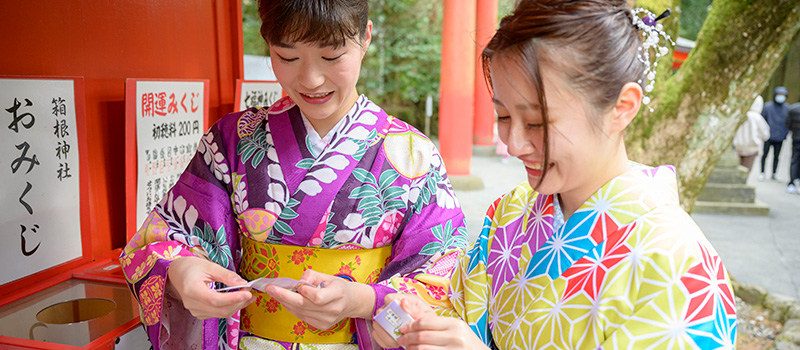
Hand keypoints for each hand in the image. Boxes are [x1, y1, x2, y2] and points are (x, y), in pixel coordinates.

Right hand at [166, 256, 255, 318]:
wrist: (177, 274)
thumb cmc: (191, 267)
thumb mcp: (209, 266)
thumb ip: (226, 275)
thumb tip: (242, 283)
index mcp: (192, 290)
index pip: (215, 300)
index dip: (233, 298)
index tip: (247, 293)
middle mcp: (192, 304)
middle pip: (221, 310)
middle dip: (239, 302)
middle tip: (250, 290)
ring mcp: (195, 311)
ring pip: (222, 314)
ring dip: (237, 305)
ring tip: (247, 294)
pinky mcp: (200, 313)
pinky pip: (218, 314)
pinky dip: (231, 307)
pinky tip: (238, 300)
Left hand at [265, 270, 374, 329]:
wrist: (351, 302)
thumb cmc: (337, 287)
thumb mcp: (328, 276)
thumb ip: (311, 276)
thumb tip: (298, 282)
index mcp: (338, 293)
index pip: (318, 297)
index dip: (306, 291)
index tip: (299, 285)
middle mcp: (333, 309)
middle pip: (304, 305)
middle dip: (284, 296)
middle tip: (270, 288)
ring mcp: (327, 320)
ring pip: (300, 312)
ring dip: (285, 302)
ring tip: (276, 292)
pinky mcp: (321, 326)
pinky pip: (301, 316)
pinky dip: (292, 308)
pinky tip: (288, 301)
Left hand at [374, 294, 488, 349]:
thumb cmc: (466, 341)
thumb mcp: (454, 327)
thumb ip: (433, 321)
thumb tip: (405, 305)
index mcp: (455, 324)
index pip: (426, 322)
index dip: (411, 325)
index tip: (403, 328)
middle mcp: (455, 337)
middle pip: (422, 336)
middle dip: (407, 337)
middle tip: (400, 339)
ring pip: (422, 348)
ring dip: (411, 348)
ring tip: (407, 347)